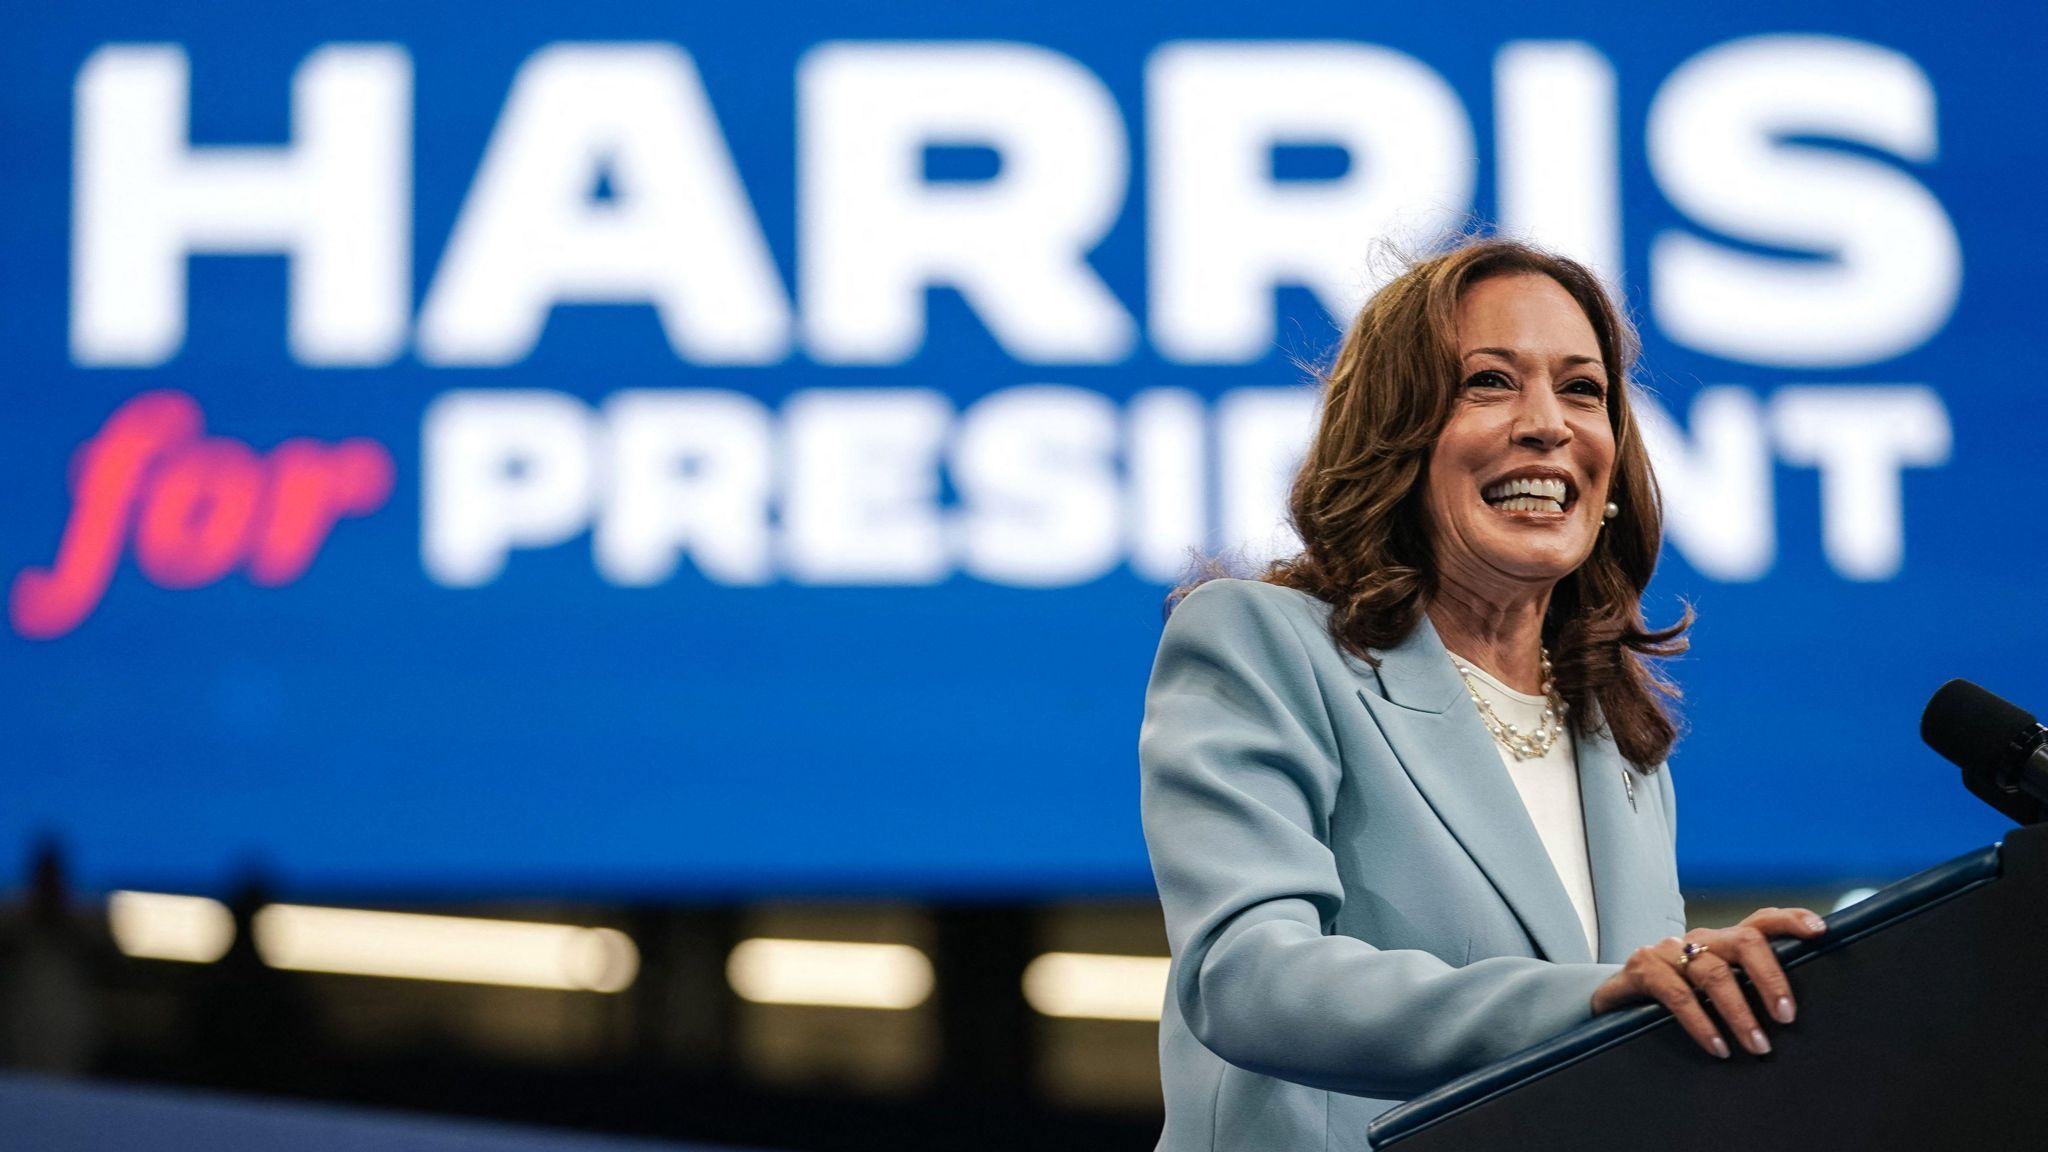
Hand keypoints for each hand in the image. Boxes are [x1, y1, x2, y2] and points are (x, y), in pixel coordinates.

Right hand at [1589, 907, 1827, 1058]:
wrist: (1615, 1004)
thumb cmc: (1674, 1001)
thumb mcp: (1712, 994)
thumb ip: (1743, 993)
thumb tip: (1791, 1019)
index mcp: (1722, 943)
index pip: (1761, 921)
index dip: (1790, 921)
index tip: (1819, 931)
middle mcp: (1698, 940)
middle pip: (1744, 941)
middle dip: (1770, 978)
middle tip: (1786, 1017)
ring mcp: (1668, 950)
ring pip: (1714, 972)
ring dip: (1739, 1012)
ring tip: (1758, 1045)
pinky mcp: (1642, 968)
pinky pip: (1676, 994)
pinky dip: (1701, 1022)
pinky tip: (1718, 1046)